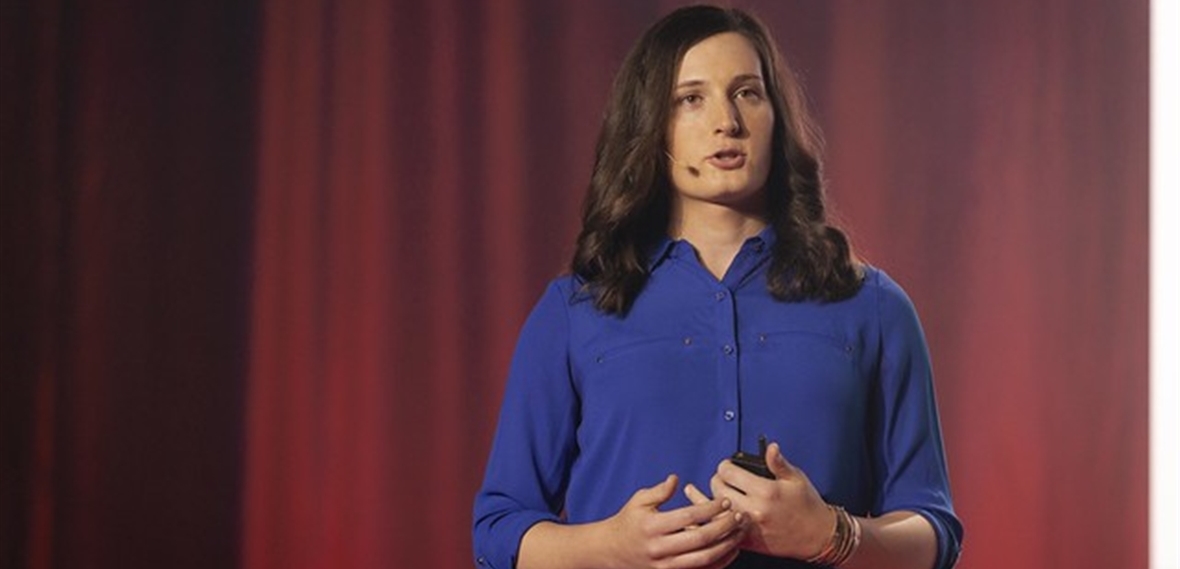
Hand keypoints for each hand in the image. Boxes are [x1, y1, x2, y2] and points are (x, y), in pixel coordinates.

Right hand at [599, 474, 746, 568]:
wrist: (612, 551)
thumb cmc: (628, 522)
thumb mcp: (638, 501)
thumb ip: (659, 491)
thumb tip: (676, 479)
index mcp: (652, 526)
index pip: (688, 516)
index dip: (710, 508)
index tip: (725, 501)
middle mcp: (660, 548)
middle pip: (700, 539)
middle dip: (724, 527)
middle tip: (739, 516)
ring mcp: (666, 565)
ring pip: (704, 558)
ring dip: (727, 545)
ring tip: (739, 532)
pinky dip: (719, 562)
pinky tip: (730, 550)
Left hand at [698, 443, 833, 559]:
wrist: (817, 536)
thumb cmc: (807, 505)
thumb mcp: (795, 478)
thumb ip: (778, 463)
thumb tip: (771, 446)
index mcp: (766, 491)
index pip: (729, 472)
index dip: (725, 465)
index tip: (728, 465)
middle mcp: (755, 510)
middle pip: (717, 488)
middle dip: (717, 479)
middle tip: (722, 478)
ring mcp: (749, 527)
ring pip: (715, 510)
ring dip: (710, 499)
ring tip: (706, 491)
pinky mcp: (747, 541)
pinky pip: (721, 530)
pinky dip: (711, 521)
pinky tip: (706, 512)